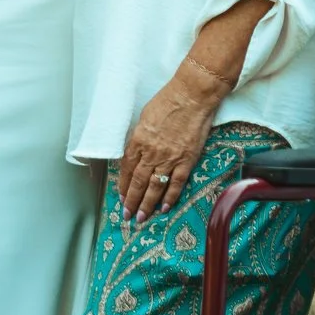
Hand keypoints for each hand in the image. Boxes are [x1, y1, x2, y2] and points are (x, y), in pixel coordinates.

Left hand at [115, 62, 227, 224]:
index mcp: (138, 140)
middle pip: (138, 182)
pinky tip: (164, 208)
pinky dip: (169, 197)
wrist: (192, 96)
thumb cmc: (168, 100)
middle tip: (128, 215)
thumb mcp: (144, 117)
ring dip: (147, 204)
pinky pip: (176, 184)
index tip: (121, 196)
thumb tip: (137, 153)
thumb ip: (140, 137)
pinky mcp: (187, 160)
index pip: (127, 168)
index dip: (123, 185)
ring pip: (155, 187)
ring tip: (141, 217)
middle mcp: (151, 152)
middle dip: (132, 201)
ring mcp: (170, 158)